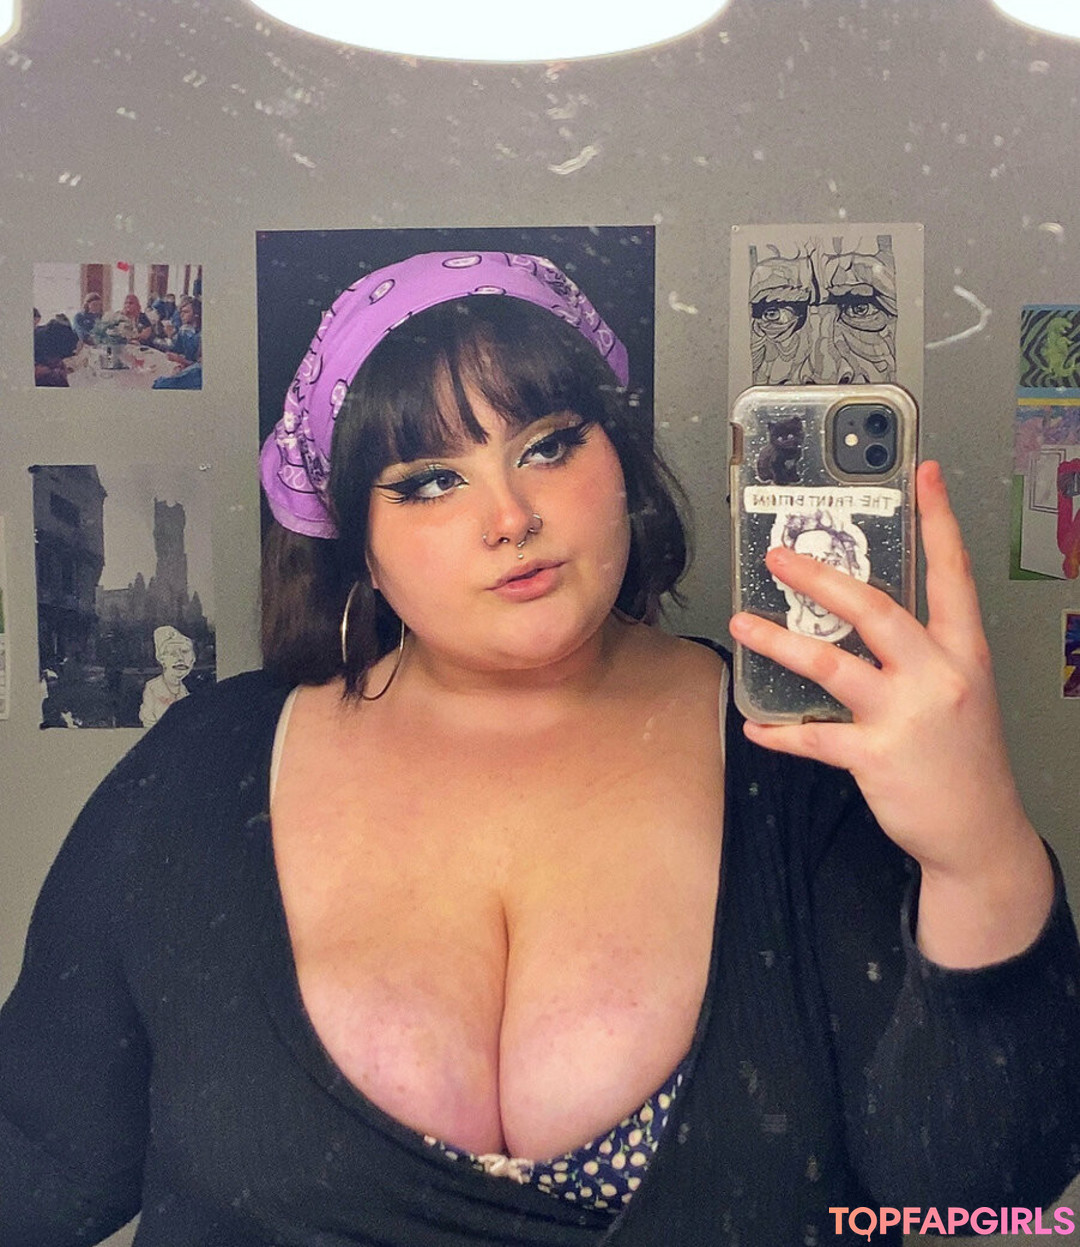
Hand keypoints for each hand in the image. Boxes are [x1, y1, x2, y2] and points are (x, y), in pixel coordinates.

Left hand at [729, 462, 1050, 962]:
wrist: (980, 832)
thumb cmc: (964, 759)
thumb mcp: (961, 693)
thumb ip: (920, 654)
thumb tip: (862, 617)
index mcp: (963, 653)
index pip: (952, 574)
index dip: (938, 521)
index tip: (925, 475)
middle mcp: (938, 676)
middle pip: (875, 610)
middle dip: (822, 578)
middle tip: (778, 556)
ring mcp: (907, 716)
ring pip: (832, 666)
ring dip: (779, 643)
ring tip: (741, 624)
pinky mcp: (877, 757)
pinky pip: (815, 738)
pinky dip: (780, 733)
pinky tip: (756, 727)